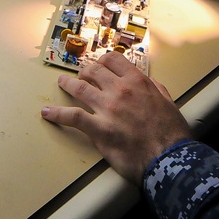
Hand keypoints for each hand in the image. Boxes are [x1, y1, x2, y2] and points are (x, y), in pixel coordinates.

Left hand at [41, 52, 192, 182]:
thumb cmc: (171, 133)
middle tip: (81, 75)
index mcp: (138, 82)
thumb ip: (156, 89)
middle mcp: (120, 90)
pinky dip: (57, 114)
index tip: (99, 64)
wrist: (168, 157)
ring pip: (80, 89)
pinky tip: (47, 113)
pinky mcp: (98, 129)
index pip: (114, 60)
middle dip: (85, 71)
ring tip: (61, 83)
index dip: (103, 61)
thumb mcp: (168, 102)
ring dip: (67, 84)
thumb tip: (149, 82)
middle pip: (94, 71)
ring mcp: (107, 109)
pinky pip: (72, 117)